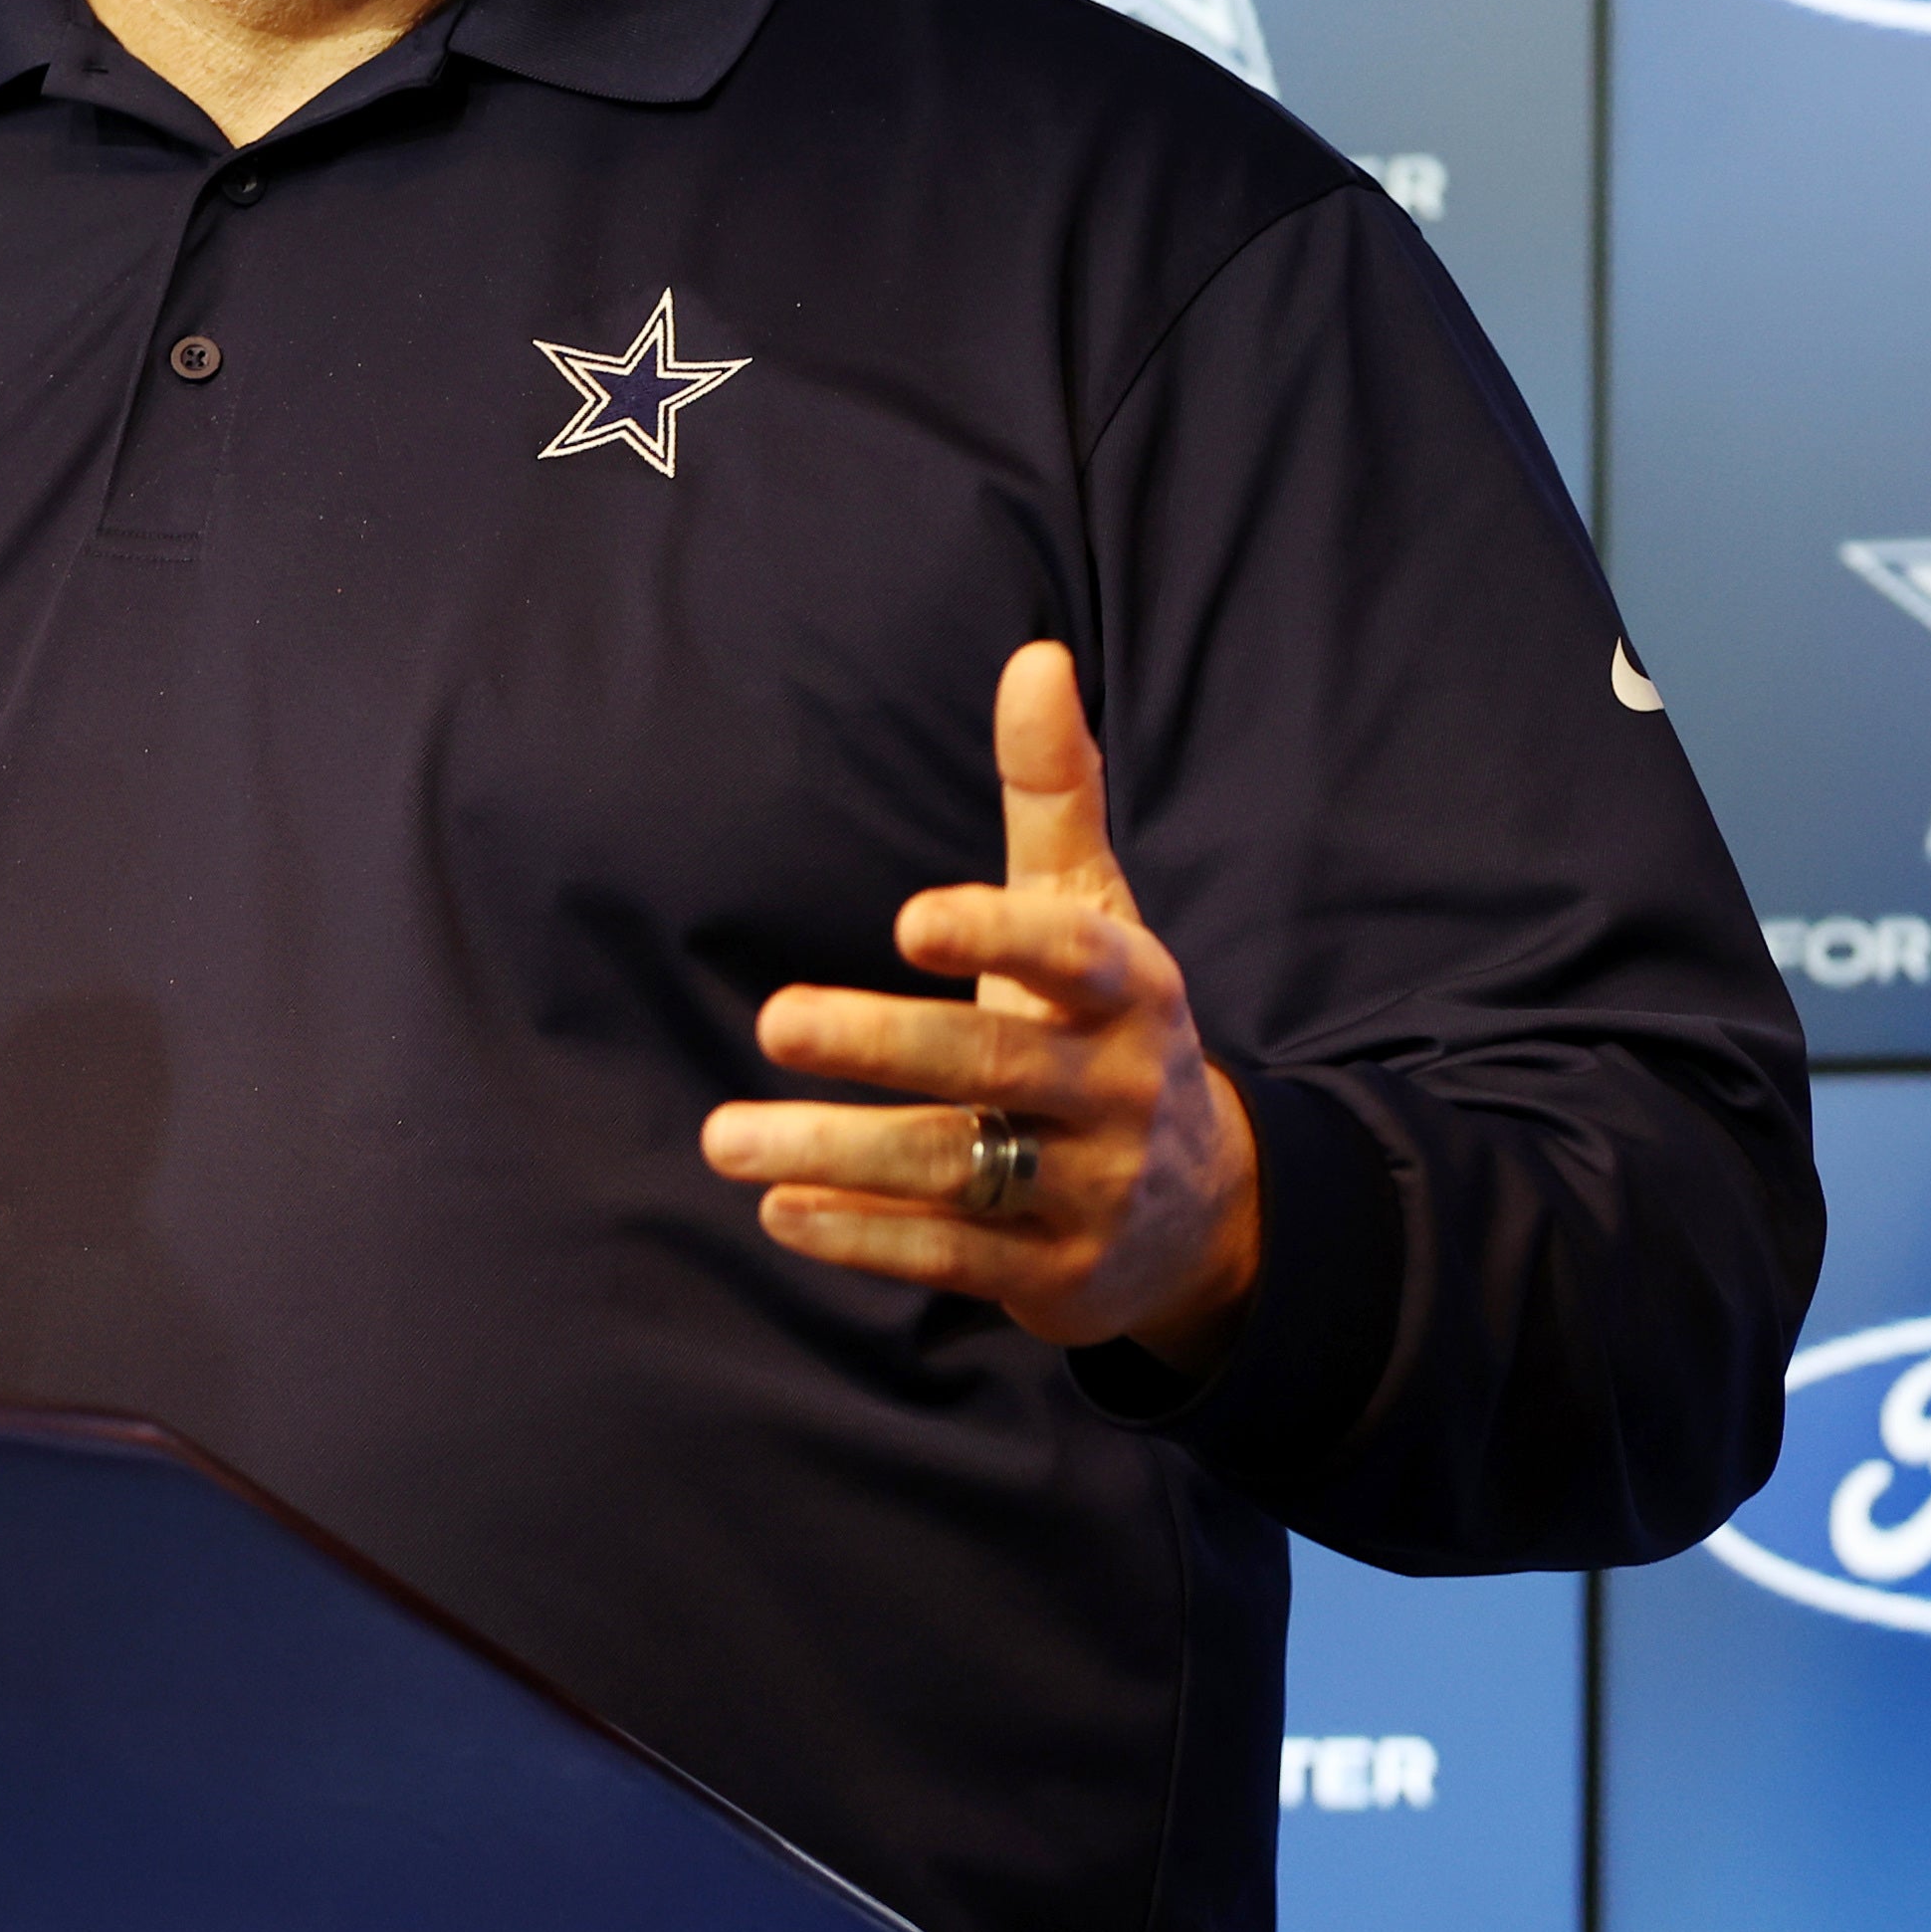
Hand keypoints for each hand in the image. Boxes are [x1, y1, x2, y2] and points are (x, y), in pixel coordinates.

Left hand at [704, 641, 1262, 1369]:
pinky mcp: (1056, 1274)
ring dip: (836, 1151)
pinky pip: (950, 1256)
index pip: (1069, 953)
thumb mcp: (1094, 912)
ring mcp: (1090, 1188)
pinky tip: (779, 1207)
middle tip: (772, 1021)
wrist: (1205, 1214)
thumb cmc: (1107, 1027)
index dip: (995, 935)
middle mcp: (1119, 1086)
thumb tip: (1034, 656)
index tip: (909, 921)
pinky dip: (863, 1235)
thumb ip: (1056, 794)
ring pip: (956, 1168)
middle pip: (991, 1061)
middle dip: (880, 1045)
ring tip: (724, 1136)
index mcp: (1129, 986)